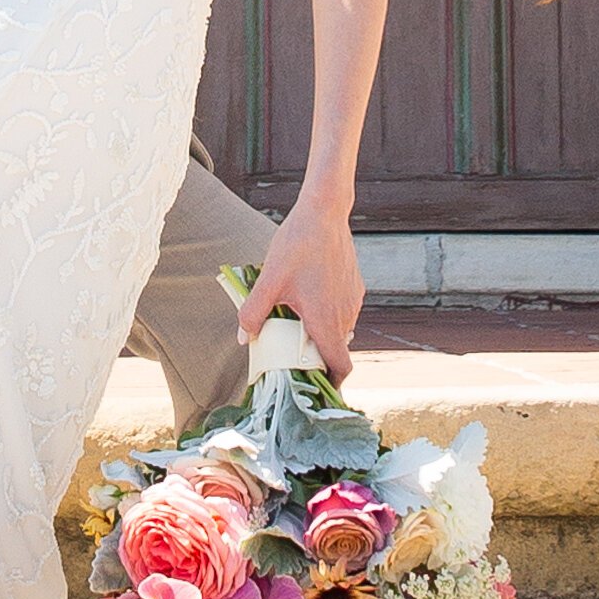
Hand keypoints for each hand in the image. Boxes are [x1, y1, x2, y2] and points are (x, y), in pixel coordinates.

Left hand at [238, 195, 363, 382]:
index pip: (341, 368)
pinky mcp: (355, 284)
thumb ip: (253, 313)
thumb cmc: (297, 246)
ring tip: (296, 321)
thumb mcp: (268, 280)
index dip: (331, 383)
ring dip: (321, 332)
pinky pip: (343, 309)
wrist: (325, 211)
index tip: (315, 386)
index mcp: (327, 322)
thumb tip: (244, 338)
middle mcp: (346, 315)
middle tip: (291, 352)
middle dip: (317, 357)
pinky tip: (308, 295)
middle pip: (336, 350)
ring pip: (340, 329)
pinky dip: (328, 313)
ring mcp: (353, 299)